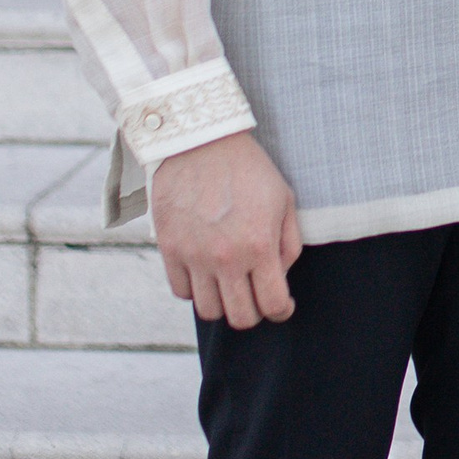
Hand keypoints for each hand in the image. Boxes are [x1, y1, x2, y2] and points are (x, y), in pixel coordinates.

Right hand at [150, 128, 302, 329]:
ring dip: (223, 303)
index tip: (282, 304)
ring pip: (209, 311)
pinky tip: (205, 273)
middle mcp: (226, 258)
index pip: (273, 305)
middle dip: (254, 312)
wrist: (200, 141)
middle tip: (255, 296)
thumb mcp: (284, 200)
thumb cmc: (248, 169)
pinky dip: (195, 289)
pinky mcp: (169, 249)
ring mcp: (194, 256)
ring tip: (229, 285)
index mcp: (259, 246)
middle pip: (240, 318)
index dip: (282, 311)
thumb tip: (280, 277)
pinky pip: (181, 292)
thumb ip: (289, 244)